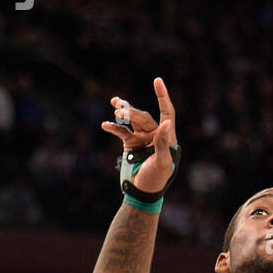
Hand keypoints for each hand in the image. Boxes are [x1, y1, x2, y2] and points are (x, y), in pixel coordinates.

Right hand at [101, 77, 178, 193]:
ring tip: (114, 105)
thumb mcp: (162, 162)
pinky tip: (105, 125)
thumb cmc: (156, 179)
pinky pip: (121, 131)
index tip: (157, 80)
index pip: (166, 111)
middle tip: (118, 111)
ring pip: (132, 120)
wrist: (142, 192)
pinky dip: (113, 127)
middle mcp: (155, 134)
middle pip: (143, 116)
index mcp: (167, 136)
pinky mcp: (130, 144)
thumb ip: (163, 142)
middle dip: (130, 112)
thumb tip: (166, 122)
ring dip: (123, 113)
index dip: (162, 96)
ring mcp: (142, 138)